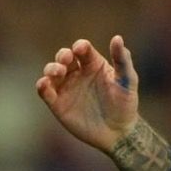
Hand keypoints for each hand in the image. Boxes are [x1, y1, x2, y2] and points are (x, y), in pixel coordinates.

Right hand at [36, 36, 140, 154]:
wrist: (118, 132)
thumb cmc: (125, 104)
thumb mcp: (127, 81)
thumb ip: (122, 60)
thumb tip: (117, 38)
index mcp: (93, 63)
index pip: (82, 49)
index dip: (80, 46)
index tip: (80, 49)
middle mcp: (77, 73)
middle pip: (63, 56)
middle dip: (62, 55)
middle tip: (66, 60)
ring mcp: (66, 87)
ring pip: (51, 71)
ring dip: (51, 68)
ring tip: (58, 72)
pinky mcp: (57, 103)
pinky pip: (45, 91)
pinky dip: (42, 86)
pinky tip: (45, 84)